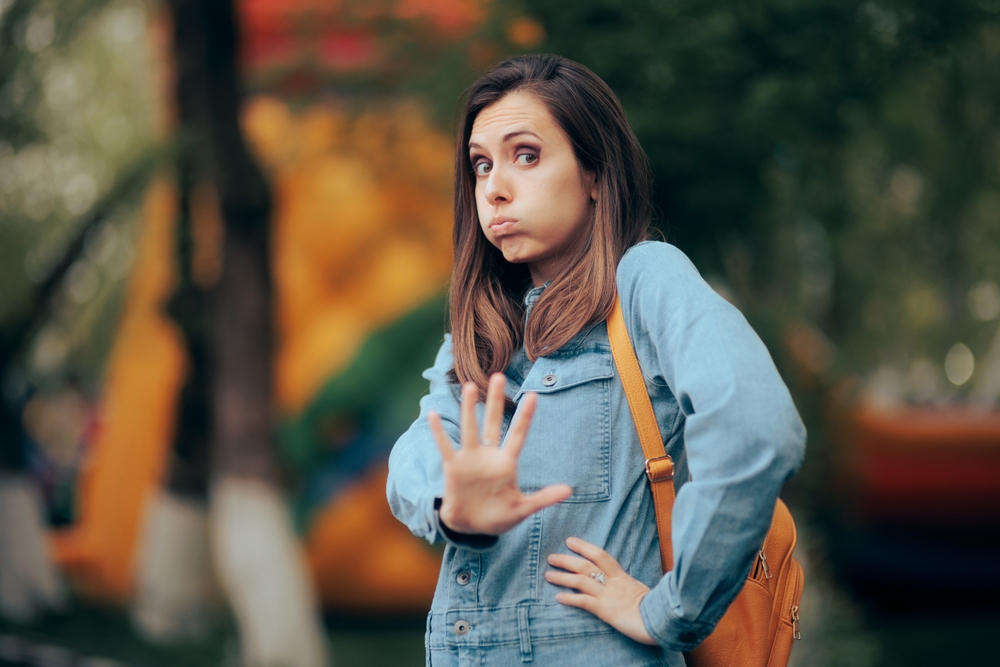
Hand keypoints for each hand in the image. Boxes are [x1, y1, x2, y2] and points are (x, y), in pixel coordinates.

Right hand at [429, 373, 571, 535]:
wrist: (471, 527)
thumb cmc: (498, 516)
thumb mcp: (522, 509)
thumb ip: (543, 498)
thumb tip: (569, 490)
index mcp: (506, 463)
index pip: (518, 435)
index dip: (525, 416)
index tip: (533, 395)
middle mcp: (488, 455)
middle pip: (493, 423)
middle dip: (495, 401)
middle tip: (499, 376)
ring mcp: (470, 459)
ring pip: (470, 429)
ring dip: (469, 409)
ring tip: (470, 387)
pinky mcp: (453, 467)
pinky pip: (445, 446)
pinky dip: (438, 432)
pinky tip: (433, 415)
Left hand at [546, 537, 656, 645]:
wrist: (661, 620)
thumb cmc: (654, 607)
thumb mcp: (640, 590)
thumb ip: (628, 585)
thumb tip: (621, 583)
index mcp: (622, 576)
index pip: (600, 555)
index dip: (584, 546)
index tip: (570, 541)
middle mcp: (613, 583)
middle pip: (586, 565)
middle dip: (566, 560)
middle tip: (551, 557)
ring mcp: (608, 596)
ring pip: (581, 581)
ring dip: (562, 577)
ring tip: (548, 575)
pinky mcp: (606, 611)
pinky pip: (584, 602)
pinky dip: (570, 598)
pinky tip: (559, 597)